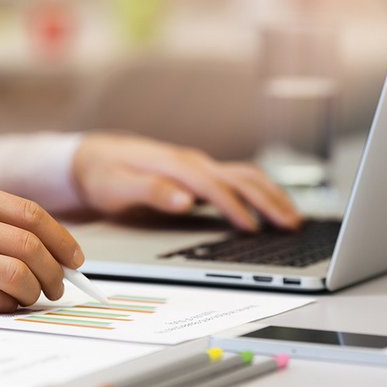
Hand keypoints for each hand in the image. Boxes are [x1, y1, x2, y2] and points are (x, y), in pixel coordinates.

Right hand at [0, 179, 83, 312]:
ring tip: (34, 297)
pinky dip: (6, 305)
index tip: (75, 259)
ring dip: (35, 291)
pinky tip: (5, 304)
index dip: (62, 239)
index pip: (31, 215)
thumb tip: (44, 247)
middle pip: (29, 246)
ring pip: (15, 275)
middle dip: (55, 271)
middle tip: (58, 285)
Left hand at [72, 134, 301, 230]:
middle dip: (268, 200)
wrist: (94, 156)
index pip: (213, 186)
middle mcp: (191, 162)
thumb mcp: (116, 186)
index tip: (253, 230)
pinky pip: (237, 179)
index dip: (234, 207)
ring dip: (270, 195)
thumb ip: (150, 191)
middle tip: (292, 225)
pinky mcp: (198, 173)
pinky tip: (269, 207)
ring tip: (292, 218)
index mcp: (174, 164)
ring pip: (244, 176)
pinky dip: (259, 192)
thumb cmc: (104, 174)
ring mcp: (197, 166)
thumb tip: (184, 200)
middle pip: (240, 176)